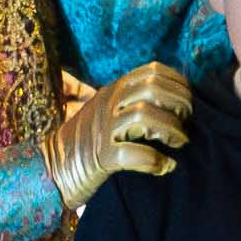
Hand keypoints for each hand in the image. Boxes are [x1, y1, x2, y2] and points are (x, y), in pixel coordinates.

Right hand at [43, 61, 192, 217]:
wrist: (52, 169)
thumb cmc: (87, 141)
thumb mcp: (107, 109)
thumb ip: (130, 98)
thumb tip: (171, 94)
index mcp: (114, 89)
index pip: (153, 71)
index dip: (178, 84)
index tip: (187, 103)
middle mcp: (108, 103)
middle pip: (152, 88)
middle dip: (178, 104)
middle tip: (185, 124)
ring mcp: (103, 129)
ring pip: (144, 115)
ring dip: (170, 130)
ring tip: (178, 143)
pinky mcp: (100, 158)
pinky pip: (130, 153)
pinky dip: (153, 160)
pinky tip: (164, 166)